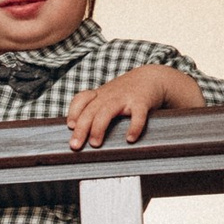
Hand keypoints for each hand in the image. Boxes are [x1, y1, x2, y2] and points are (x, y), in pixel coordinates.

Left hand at [65, 64, 201, 148]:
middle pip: (90, 111)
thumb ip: (95, 109)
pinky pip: (138, 115)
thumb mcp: (108, 96)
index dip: (74, 112)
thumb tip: (80, 134)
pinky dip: (134, 127)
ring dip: (99, 128)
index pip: (81, 100)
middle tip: (75, 146)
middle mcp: (109, 95)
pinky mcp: (142, 102)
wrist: (153, 78)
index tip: (70, 126)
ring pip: (107, 111)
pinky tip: (130, 139)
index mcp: (99, 95)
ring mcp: (125, 98)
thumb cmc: (126, 92)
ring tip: (95, 144)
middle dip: (81, 129)